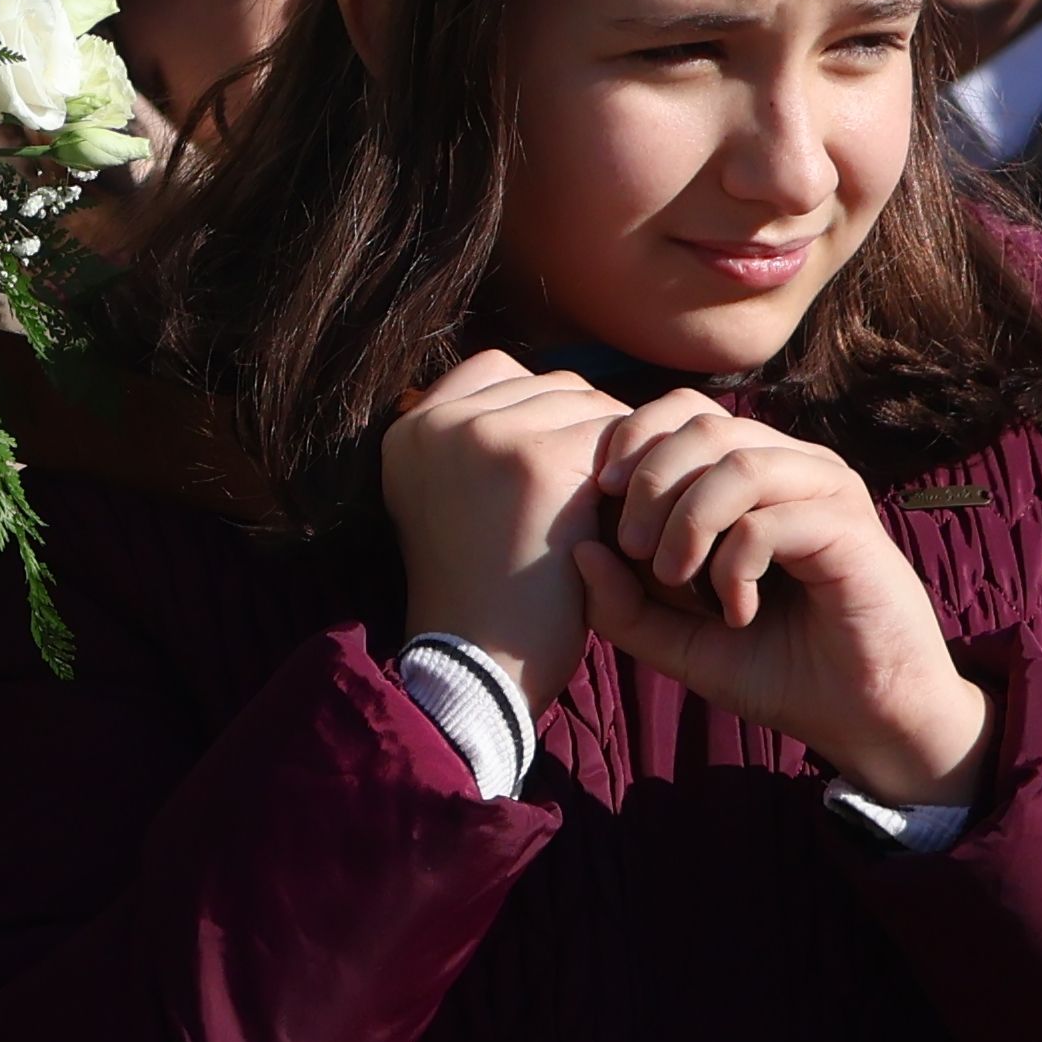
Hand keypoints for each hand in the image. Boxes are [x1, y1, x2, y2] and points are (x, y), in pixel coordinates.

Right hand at [377, 349, 630, 709]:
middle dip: (588, 433)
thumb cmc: (478, 601)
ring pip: (588, 406)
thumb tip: (561, 402)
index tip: (567, 466)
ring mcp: (484, 434)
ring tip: (618, 510)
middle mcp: (438, 419)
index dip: (545, 413)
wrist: (475, 669)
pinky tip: (628, 523)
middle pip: (552, 386)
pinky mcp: (535, 462)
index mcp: (409, 429)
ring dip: (614, 454)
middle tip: (608, 495)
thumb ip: (477, 450)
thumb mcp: (449, 506)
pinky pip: (613, 440)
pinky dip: (632, 481)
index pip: (499, 372)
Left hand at [568, 398, 994, 809]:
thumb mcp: (678, 640)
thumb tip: (577, 548)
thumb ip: (622, 603)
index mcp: (751, 472)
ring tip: (674, 576)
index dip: (630, 442)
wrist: (866, 721)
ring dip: (688, 517)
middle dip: (649, 479)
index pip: (680, 413)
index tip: (597, 498)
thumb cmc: (777, 670)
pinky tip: (735, 610)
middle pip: (702, 423)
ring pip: (737, 459)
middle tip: (632, 546)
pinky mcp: (853, 531)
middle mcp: (793, 467)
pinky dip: (734, 563)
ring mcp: (829, 493)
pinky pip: (770, 519)